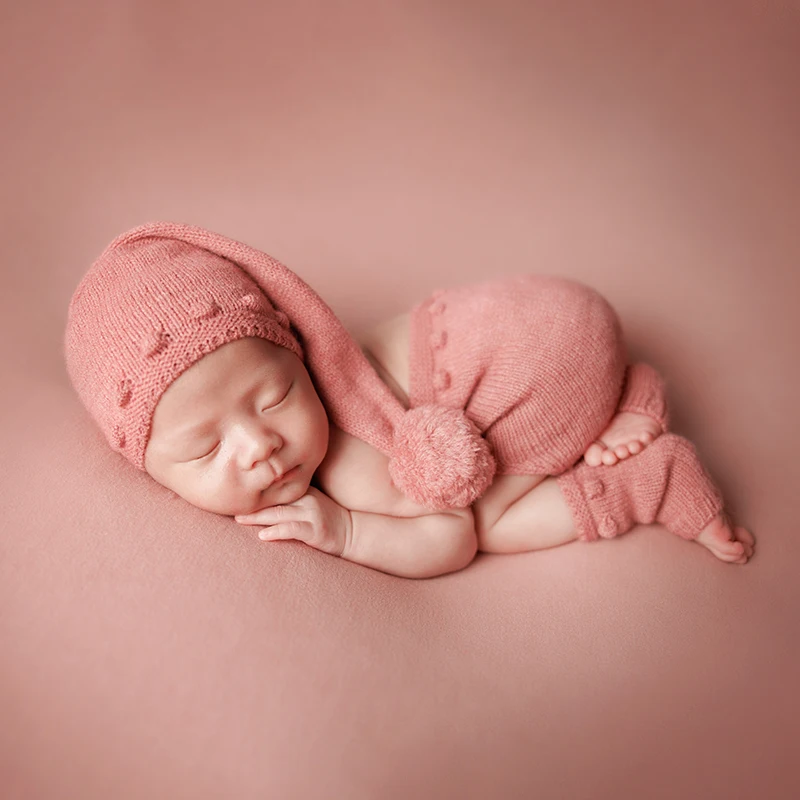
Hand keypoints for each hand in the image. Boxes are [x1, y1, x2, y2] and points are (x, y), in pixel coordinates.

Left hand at [235, 486, 351, 556]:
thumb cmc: (326, 517)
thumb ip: (290, 496)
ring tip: (239, 519)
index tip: (235, 492)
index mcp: (303, 489)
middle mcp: (307, 498)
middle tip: (230, 505)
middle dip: (251, 503)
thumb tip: (261, 495)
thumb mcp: (310, 501)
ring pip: (279, 513)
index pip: (275, 487)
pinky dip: (276, 531)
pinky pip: (292, 529)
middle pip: (273, 498)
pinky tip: (263, 536)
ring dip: (257, 517)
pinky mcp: (316, 530)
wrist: (351, 532)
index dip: (255, 490)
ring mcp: (312, 514)